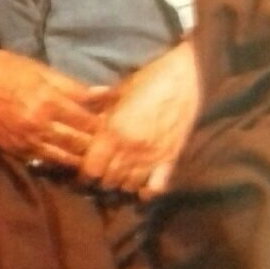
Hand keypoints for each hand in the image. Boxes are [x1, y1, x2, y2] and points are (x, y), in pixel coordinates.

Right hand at [0, 44, 109, 169]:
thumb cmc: (6, 68)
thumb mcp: (42, 70)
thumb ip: (74, 87)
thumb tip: (105, 95)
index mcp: (48, 102)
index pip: (88, 122)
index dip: (108, 126)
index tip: (122, 126)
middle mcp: (38, 127)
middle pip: (80, 145)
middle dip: (101, 147)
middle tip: (118, 146)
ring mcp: (26, 143)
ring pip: (66, 160)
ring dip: (85, 159)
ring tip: (102, 158)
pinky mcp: (16, 152)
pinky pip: (46, 163)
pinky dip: (63, 163)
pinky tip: (75, 160)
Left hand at [78, 39, 199, 198]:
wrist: (186, 76)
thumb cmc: (150, 78)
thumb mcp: (120, 89)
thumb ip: (100, 101)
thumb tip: (84, 101)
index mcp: (114, 131)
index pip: (91, 170)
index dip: (84, 174)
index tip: (83, 171)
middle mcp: (131, 149)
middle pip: (108, 182)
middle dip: (100, 181)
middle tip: (98, 175)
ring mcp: (152, 156)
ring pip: (129, 187)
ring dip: (120, 186)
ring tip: (117, 179)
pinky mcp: (170, 159)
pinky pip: (155, 188)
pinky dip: (145, 192)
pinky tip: (139, 186)